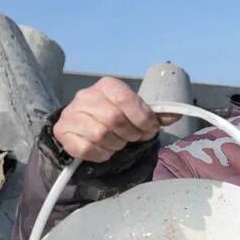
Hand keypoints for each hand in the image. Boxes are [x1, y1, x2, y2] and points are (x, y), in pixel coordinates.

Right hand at [53, 76, 181, 161]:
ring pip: (100, 134)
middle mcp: (86, 96)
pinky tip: (105, 150)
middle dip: (131, 134)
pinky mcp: (63, 133)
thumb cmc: (116, 117)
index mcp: (107, 85)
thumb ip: (156, 114)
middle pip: (114, 119)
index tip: (149, 129)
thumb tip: (177, 115)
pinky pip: (86, 148)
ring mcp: (71, 114)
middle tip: (135, 138)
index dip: (143, 118)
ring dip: (117, 144)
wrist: (84, 127)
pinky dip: (102, 154)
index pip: (126, 99)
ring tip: (119, 143)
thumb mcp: (136, 112)